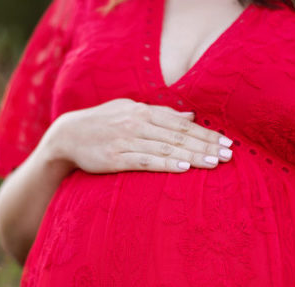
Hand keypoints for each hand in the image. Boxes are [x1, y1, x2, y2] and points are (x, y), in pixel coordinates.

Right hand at [50, 98, 233, 174]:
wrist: (67, 135)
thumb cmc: (104, 123)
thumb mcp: (131, 110)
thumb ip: (161, 113)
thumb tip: (190, 116)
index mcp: (144, 111)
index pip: (182, 123)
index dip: (206, 133)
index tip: (227, 142)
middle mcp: (138, 124)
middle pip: (179, 136)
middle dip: (206, 145)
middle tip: (228, 155)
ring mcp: (126, 141)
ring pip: (166, 148)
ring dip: (192, 156)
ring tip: (213, 163)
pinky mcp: (116, 158)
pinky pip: (145, 161)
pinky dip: (165, 164)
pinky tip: (183, 168)